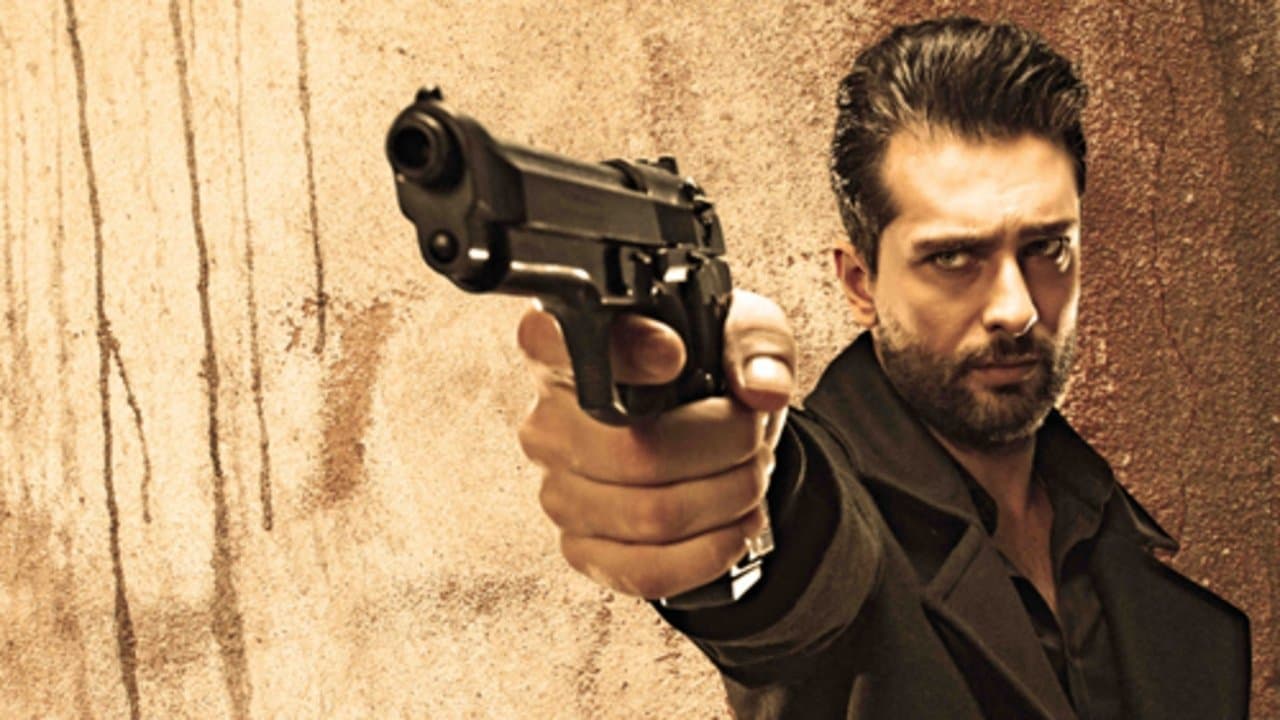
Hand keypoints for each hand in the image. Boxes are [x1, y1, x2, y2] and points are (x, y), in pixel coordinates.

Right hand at [516, 290, 795, 598]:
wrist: (700, 429)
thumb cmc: (705, 368)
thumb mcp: (738, 330)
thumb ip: (755, 344)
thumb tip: (761, 390)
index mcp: (564, 348)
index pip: (563, 346)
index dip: (622, 353)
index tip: (674, 356)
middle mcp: (547, 421)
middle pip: (635, 452)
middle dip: (722, 449)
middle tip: (750, 437)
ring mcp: (557, 491)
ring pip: (653, 516)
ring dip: (727, 500)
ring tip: (747, 477)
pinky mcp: (579, 548)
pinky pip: (646, 570)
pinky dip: (708, 553)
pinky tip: (733, 526)